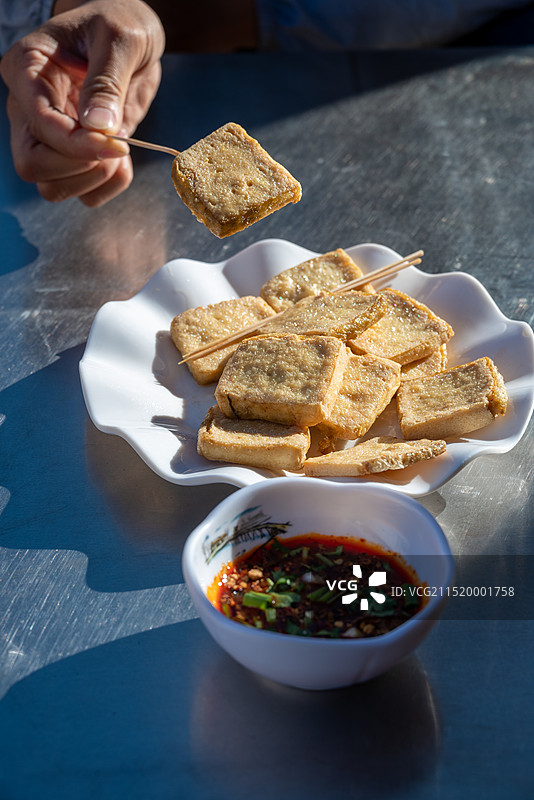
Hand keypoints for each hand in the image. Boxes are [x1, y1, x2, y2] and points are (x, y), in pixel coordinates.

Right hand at [0, 0, 164, 205]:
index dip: (76, 144)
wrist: (131, 35)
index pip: (38, 126)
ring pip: (51, 188)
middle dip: (79, 166)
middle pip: (32, 166)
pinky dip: (107, 186)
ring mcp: (49, 137)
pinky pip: (83, 194)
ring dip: (93, 179)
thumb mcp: (121, 38)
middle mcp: (29, 109)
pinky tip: (122, 160)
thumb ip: (107, 81)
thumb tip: (98, 126)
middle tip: (117, 145)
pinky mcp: (74, 156)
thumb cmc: (121, 23)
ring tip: (121, 147)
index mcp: (26, 70)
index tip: (117, 142)